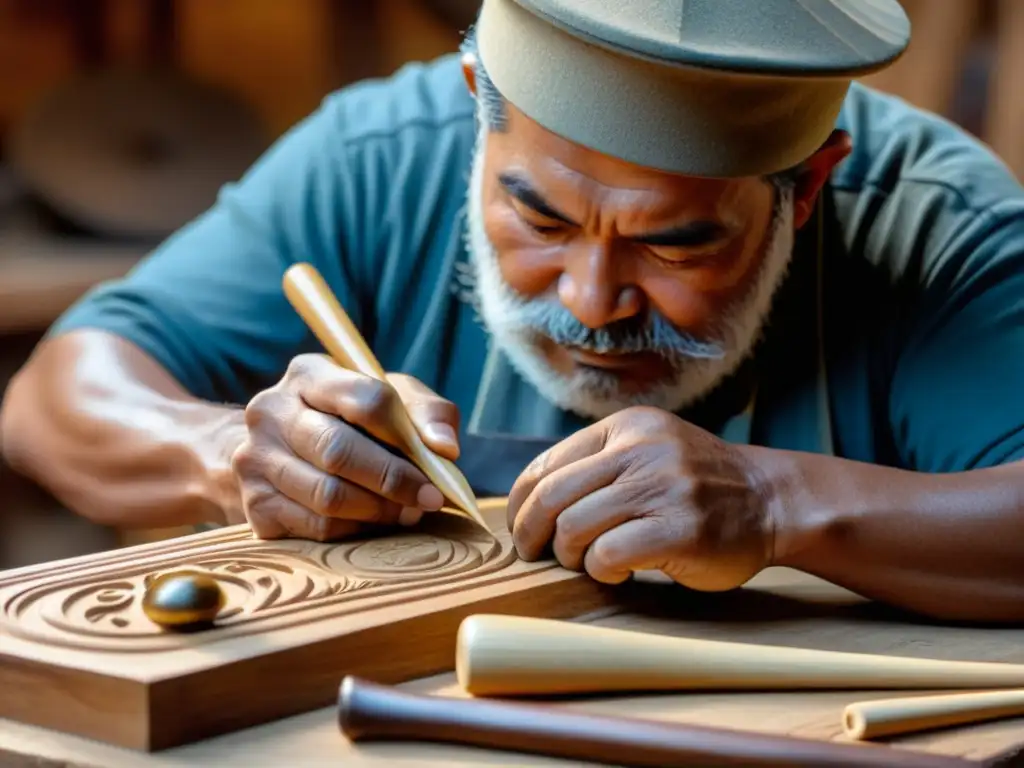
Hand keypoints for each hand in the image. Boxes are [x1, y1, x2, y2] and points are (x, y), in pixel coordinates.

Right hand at [231, 354, 459, 539]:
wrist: (277, 451)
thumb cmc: (350, 421)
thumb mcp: (392, 401)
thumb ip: (427, 414)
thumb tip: (445, 448)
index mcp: (309, 374)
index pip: (364, 398)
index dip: (406, 436)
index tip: (437, 466)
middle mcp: (271, 411)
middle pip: (338, 450)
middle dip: (393, 480)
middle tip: (428, 500)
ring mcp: (255, 458)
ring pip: (327, 496)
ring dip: (378, 511)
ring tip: (406, 513)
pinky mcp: (254, 503)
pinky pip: (315, 527)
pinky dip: (355, 531)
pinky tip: (372, 524)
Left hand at [506, 407, 776, 590]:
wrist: (770, 499)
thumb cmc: (697, 485)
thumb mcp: (647, 450)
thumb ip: (598, 465)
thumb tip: (528, 504)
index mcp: (625, 427)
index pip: (546, 465)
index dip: (520, 504)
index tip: (520, 530)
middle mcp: (642, 450)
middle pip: (551, 496)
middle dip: (531, 533)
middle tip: (536, 555)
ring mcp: (663, 487)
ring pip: (574, 526)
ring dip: (570, 555)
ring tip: (589, 562)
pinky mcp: (680, 529)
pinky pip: (609, 554)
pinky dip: (602, 570)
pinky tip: (618, 572)